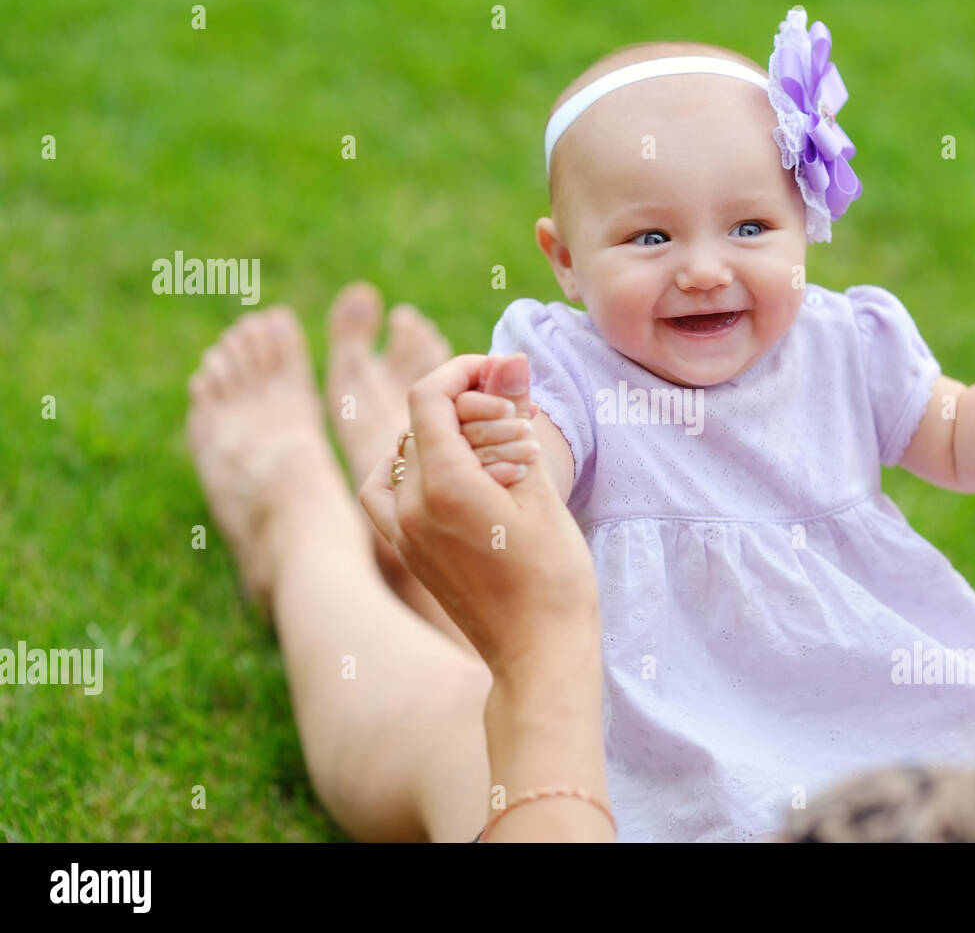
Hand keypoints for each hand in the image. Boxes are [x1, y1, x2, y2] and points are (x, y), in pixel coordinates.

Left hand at [359, 353, 598, 676]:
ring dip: (442, 436)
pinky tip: (446, 474)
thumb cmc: (553, 577)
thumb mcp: (541, 487)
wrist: (539, 652)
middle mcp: (409, 505)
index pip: (429, 395)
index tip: (500, 373)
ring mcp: (401, 531)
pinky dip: (409, 468)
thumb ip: (515, 417)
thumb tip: (509, 358)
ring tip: (491, 452)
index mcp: (442, 484)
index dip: (463, 370)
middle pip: (419, 421)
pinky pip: (384, 491)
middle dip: (465, 406)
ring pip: (403, 452)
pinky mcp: (405, 551)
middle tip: (515, 422)